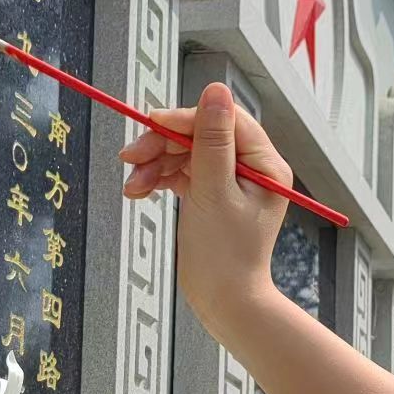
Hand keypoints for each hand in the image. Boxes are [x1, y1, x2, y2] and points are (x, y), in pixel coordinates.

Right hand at [119, 82, 290, 344]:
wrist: (224, 303)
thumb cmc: (225, 255)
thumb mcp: (214, 192)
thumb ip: (211, 140)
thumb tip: (216, 89)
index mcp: (264, 164)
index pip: (224, 121)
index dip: (186, 118)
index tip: (152, 123)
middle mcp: (251, 169)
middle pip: (201, 135)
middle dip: (163, 144)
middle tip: (130, 158)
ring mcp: (229, 183)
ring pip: (186, 154)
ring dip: (155, 164)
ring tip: (132, 184)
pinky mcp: (211, 197)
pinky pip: (182, 174)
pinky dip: (159, 179)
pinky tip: (138, 190)